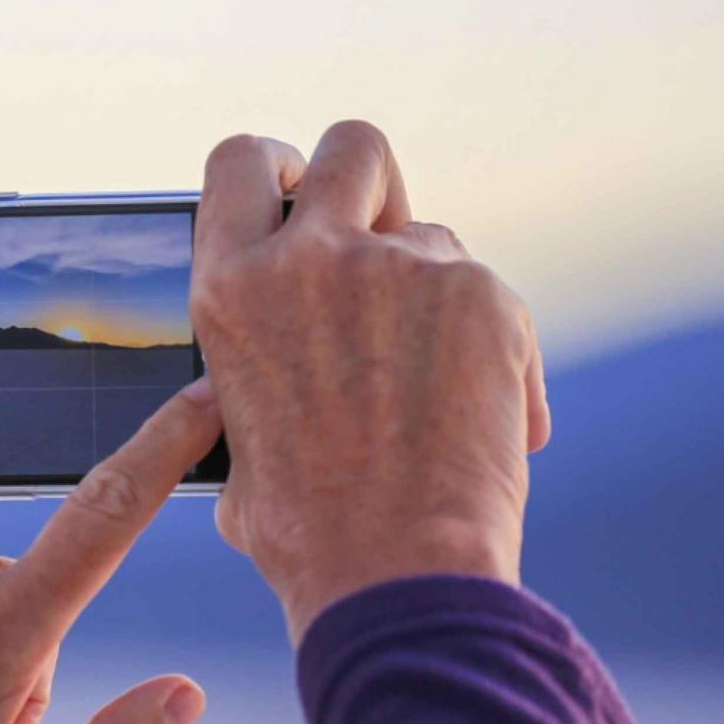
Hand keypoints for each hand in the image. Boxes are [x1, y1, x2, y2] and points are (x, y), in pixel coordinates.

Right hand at [192, 122, 550, 644]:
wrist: (394, 577)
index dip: (278, 167)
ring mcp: (399, 269)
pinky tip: (486, 418)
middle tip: (384, 243)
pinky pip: (489, 296)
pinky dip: (494, 348)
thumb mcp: (233, 437)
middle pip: (353, 146)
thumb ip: (247, 372)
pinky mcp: (481, 296)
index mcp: (229, 289)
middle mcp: (309, 258)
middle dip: (372, 184)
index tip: (303, 194)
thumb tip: (250, 377)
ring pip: (433, 237)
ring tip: (434, 387)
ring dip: (433, 291)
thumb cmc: (306, 530)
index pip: (239, 162)